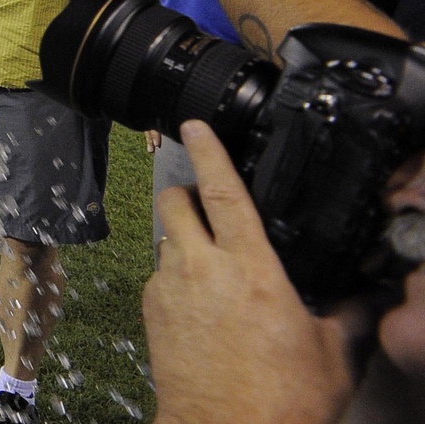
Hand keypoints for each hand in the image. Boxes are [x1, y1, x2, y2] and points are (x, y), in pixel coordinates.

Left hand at [145, 122, 367, 423]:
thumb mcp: (333, 353)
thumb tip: (372, 294)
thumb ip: (350, 313)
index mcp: (251, 267)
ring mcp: (170, 288)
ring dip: (182, 238)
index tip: (196, 125)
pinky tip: (199, 303)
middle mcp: (202, 268)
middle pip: (175, 202)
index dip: (210, 152)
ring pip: (166, 238)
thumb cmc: (282, 399)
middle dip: (185, 191)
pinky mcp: (151, 311)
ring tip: (209, 262)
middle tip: (202, 200)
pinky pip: (159, 276)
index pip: (224, 192)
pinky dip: (176, 278)